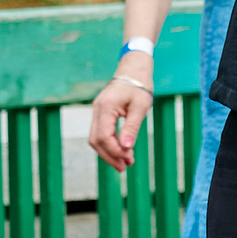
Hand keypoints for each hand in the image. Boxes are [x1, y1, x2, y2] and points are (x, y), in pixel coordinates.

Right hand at [89, 55, 153, 169]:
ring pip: (96, 138)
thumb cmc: (140, 86)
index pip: (104, 136)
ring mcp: (97, 111)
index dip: (114, 151)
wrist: (134, 69)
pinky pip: (101, 132)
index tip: (128, 159)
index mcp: (106, 107)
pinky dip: (110, 144)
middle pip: (96, 140)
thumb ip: (131, 128)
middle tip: (125, 167)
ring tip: (126, 162)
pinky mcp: (101, 113)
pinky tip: (122, 151)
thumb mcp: (140, 107)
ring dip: (109, 152)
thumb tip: (126, 149)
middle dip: (110, 156)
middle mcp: (97, 109)